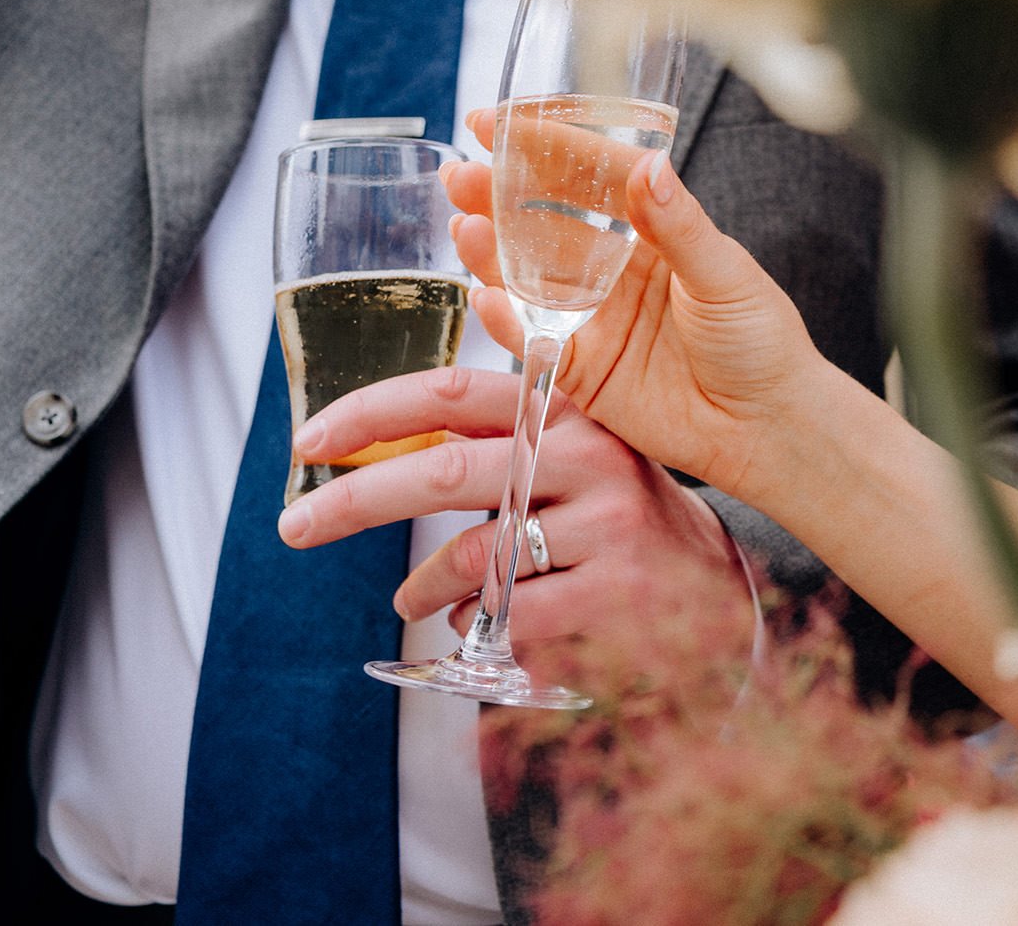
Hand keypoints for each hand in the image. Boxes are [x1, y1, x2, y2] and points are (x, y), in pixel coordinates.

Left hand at [282, 374, 752, 654]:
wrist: (721, 584)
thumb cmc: (622, 515)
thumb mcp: (576, 450)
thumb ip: (506, 424)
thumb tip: (401, 407)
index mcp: (567, 408)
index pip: (453, 392)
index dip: (373, 411)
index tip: (310, 441)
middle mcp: (589, 455)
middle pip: (445, 472)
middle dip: (356, 503)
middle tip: (296, 528)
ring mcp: (605, 524)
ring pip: (473, 553)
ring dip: (422, 584)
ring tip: (410, 600)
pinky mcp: (614, 592)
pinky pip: (510, 614)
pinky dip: (474, 624)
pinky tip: (472, 625)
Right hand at [436, 111, 855, 508]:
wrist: (767, 429)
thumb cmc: (761, 344)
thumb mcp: (726, 275)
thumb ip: (679, 225)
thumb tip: (650, 166)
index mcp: (654, 233)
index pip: (591, 177)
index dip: (545, 148)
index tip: (497, 122)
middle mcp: (616, 270)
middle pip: (546, 224)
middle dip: (499, 197)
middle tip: (460, 175)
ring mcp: (595, 318)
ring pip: (529, 278)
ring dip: (493, 252)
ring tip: (465, 226)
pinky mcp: (582, 369)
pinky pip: (534, 341)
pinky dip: (506, 320)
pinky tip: (485, 296)